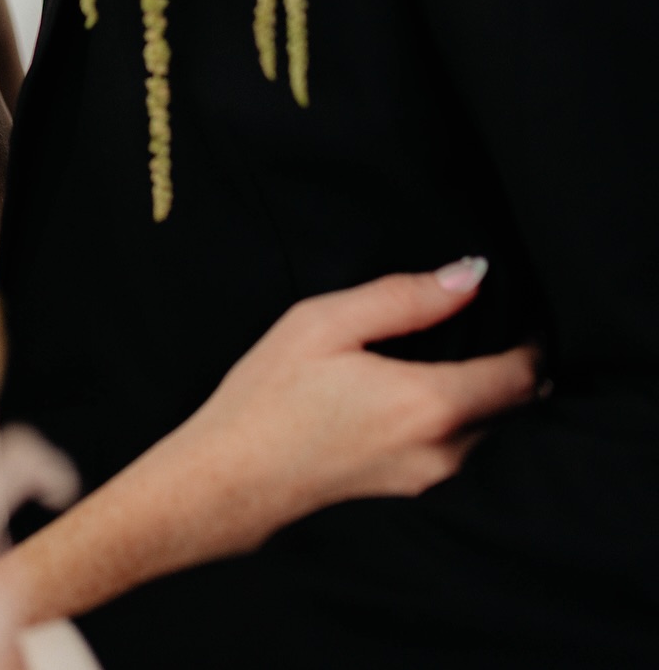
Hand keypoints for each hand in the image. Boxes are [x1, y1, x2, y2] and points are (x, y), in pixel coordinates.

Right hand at [176, 257, 538, 553]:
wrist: (230, 478)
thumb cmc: (269, 395)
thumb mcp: (326, 323)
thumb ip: (404, 298)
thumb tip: (469, 276)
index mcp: (430, 405)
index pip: (521, 375)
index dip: (530, 338)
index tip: (515, 307)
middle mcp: (444, 450)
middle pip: (513, 404)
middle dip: (510, 360)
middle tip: (482, 316)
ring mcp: (429, 475)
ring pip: (488, 425)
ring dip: (483, 387)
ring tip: (445, 343)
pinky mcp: (410, 486)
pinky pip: (459, 443)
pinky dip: (458, 409)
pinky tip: (414, 380)